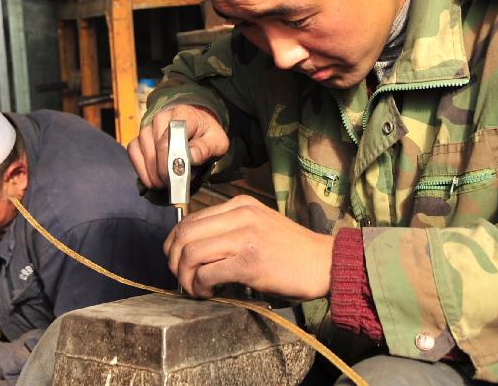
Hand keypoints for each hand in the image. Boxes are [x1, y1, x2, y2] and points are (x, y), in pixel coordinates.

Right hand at [128, 104, 228, 188]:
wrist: (198, 126)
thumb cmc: (206, 135)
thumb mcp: (217, 141)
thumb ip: (206, 148)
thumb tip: (191, 156)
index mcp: (183, 115)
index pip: (170, 138)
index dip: (170, 161)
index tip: (175, 178)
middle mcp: (162, 117)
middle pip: (156, 147)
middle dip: (162, 171)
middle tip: (170, 186)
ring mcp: (149, 126)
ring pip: (143, 150)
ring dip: (151, 172)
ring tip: (163, 184)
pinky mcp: (140, 135)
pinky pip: (134, 152)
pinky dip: (140, 168)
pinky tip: (151, 179)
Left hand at [165, 195, 333, 299]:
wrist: (324, 262)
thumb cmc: (292, 250)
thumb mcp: (259, 225)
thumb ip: (230, 228)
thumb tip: (194, 247)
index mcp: (240, 205)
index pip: (190, 219)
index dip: (174, 243)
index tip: (177, 261)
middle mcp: (240, 215)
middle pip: (184, 234)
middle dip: (174, 260)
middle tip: (181, 278)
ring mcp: (244, 237)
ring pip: (190, 253)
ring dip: (185, 277)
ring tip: (195, 288)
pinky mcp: (249, 262)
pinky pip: (206, 272)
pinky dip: (199, 286)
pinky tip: (208, 292)